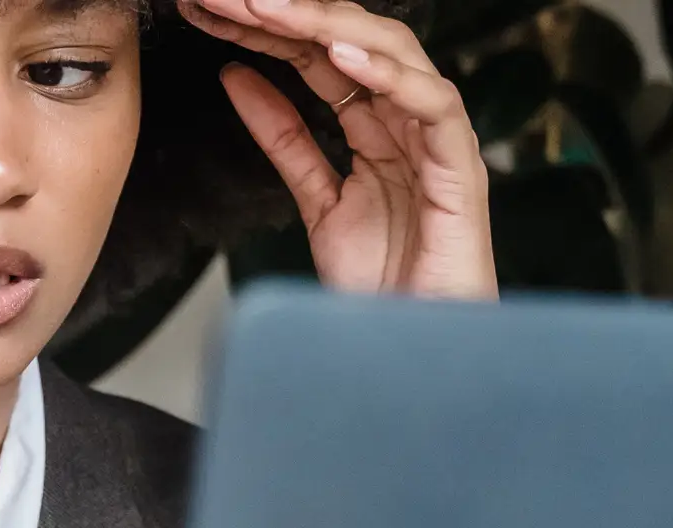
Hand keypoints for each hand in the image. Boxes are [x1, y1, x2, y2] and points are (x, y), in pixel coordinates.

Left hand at [182, 0, 497, 299]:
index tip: (210, 10)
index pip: (318, 56)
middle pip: (352, 42)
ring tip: (271, 9)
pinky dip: (390, 76)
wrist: (414, 349)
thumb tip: (237, 78)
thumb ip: (283, 138)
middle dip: (289, 13)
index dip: (266, 28)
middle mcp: (409, 122)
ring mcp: (438, 141)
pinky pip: (432, 106)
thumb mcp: (315, 199)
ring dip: (328, 26)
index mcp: (376, 126)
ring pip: (394, 56)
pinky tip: (341, 56)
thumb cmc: (383, 286)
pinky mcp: (461, 170)